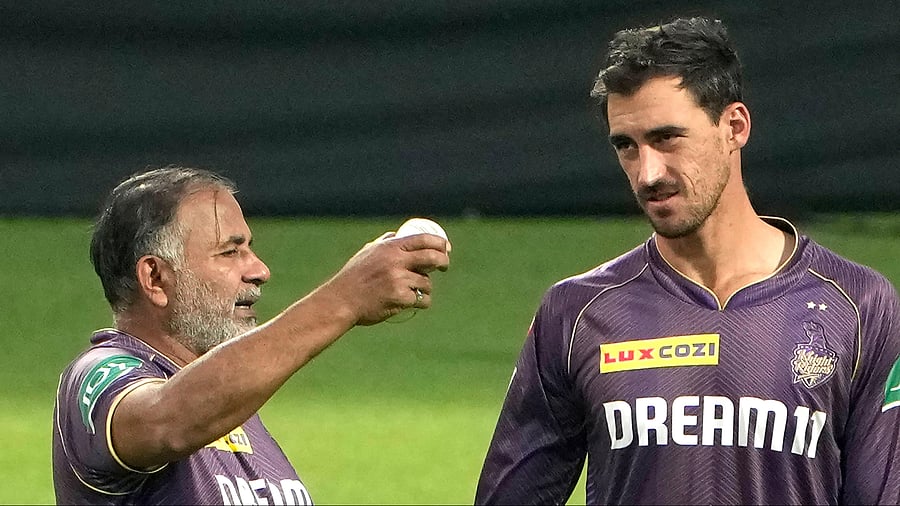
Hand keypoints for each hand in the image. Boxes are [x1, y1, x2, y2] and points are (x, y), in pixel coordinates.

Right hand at [321, 232, 450, 325]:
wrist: (341, 301)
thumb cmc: (353, 277)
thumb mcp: (367, 253)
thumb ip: (383, 243)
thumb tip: (397, 234)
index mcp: (389, 248)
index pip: (423, 239)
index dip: (439, 242)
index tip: (446, 248)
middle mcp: (396, 261)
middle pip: (432, 257)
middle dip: (443, 261)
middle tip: (444, 266)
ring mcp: (398, 280)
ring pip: (427, 283)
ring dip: (425, 288)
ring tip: (415, 291)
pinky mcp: (400, 298)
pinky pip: (421, 300)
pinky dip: (421, 302)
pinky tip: (413, 303)